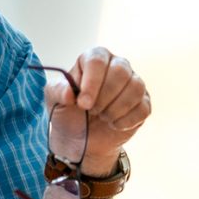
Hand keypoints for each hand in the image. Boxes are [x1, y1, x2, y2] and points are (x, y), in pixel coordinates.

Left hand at [48, 47, 150, 176]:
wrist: (81, 139)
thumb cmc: (67, 113)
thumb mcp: (54, 101)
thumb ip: (58, 92)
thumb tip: (69, 93)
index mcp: (94, 59)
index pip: (97, 61)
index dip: (92, 83)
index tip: (83, 104)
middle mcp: (117, 66)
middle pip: (121, 71)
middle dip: (105, 97)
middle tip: (92, 111)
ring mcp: (133, 84)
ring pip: (136, 88)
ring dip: (115, 109)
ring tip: (102, 117)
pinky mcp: (143, 103)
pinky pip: (143, 108)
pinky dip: (125, 121)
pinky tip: (113, 124)